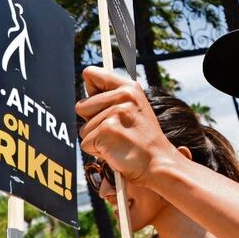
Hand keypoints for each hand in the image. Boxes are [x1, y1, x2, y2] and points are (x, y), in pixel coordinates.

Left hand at [76, 67, 178, 187]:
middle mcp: (124, 95)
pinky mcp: (107, 130)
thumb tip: (86, 77)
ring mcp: (115, 112)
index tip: (103, 106)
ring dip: (96, 139)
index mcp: (129, 87)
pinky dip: (97, 151)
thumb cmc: (142, 140)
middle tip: (117, 131)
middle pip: (81, 106)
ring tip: (119, 141)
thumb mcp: (133, 108)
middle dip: (93, 122)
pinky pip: (85, 143)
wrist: (157, 163)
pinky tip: (116, 151)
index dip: (91, 93)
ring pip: (84, 128)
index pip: (90, 74)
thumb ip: (111, 96)